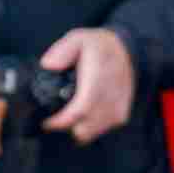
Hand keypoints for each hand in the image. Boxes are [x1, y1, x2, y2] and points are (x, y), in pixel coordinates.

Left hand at [36, 26, 141, 143]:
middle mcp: (109, 97)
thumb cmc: (99, 47)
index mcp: (97, 79)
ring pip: (89, 134)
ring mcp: (116, 109)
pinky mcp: (120, 116)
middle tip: (55, 116)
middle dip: (64, 126)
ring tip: (68, 114)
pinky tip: (83, 113)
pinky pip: (98, 132)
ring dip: (75, 128)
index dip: (60, 122)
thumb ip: (61, 52)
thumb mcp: (78, 38)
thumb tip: (48, 65)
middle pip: (81, 129)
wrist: (127, 52)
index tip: (46, 122)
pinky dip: (87, 127)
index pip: (79, 110)